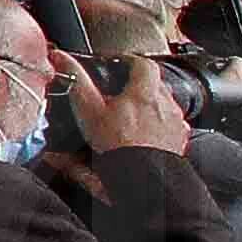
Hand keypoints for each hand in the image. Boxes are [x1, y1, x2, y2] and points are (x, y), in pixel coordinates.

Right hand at [57, 46, 185, 160]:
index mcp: (145, 94)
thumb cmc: (120, 150)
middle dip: (138, 84)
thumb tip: (61, 60)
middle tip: (121, 90)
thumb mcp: (90, 112)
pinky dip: (159, 125)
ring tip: (130, 115)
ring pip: (164, 105)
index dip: (130, 60)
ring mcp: (176, 124)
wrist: (144, 181)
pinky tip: (144, 134)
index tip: (119, 64)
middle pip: (156, 84)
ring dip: (149, 105)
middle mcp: (166, 106)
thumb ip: (77, 82)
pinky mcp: (180, 141)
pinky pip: (171, 125)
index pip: (144, 63)